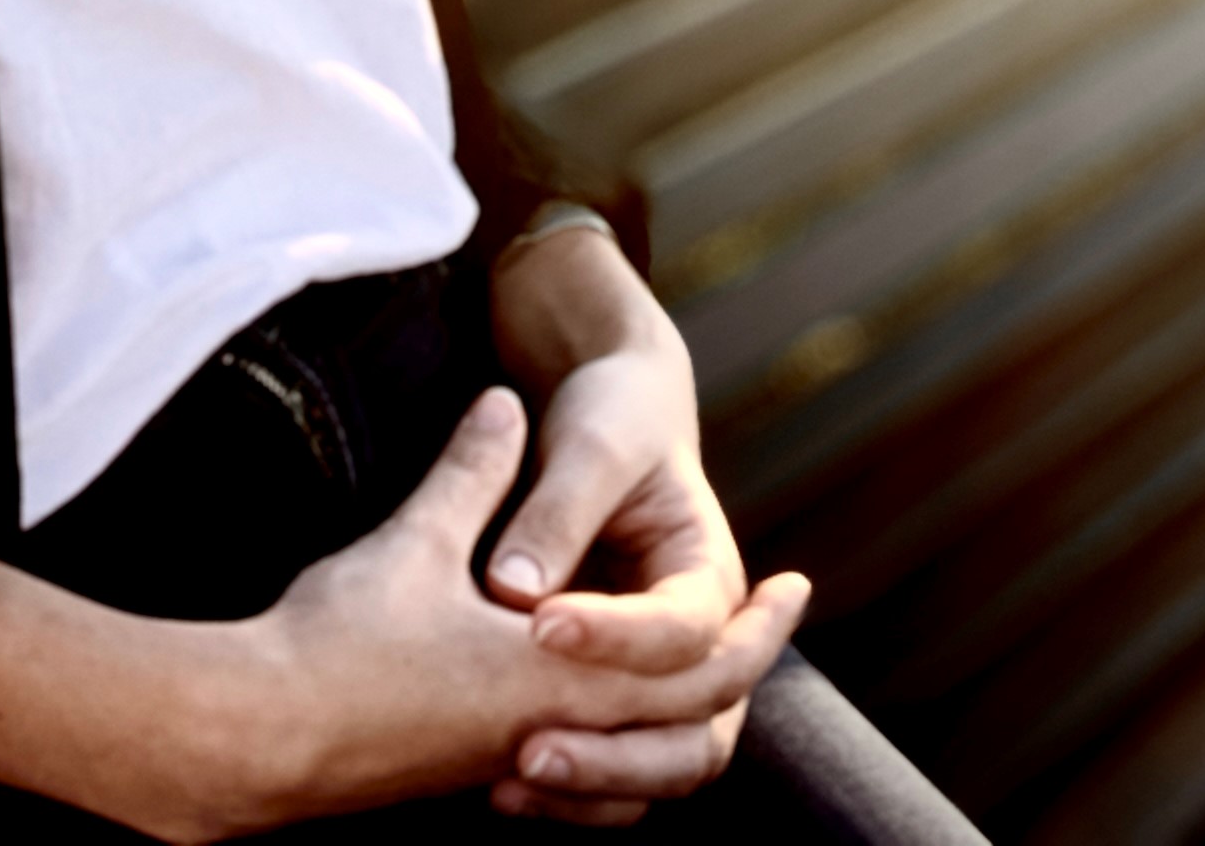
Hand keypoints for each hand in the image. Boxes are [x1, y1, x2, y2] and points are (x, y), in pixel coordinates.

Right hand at [250, 386, 798, 830]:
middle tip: (770, 622)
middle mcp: (550, 732)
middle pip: (687, 729)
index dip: (755, 627)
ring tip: (696, 673)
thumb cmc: (340, 642)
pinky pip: (575, 776)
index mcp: (555, 679)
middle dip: (739, 674)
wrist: (260, 734)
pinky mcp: (470, 771)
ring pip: (634, 766)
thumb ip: (474, 470)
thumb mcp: (416, 539)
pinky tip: (583, 710)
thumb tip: (504, 403)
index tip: (793, 588)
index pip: (694, 663)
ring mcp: (511, 762)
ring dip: (676, 722)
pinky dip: (608, 751)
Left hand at [478, 229, 811, 822]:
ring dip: (594, 782)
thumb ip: (555, 513)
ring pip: (663, 768)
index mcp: (707, 570)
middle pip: (699, 731)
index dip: (614, 635)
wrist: (612, 411)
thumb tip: (509, 593)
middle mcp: (702, 639)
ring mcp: (666, 677)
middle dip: (616, 753)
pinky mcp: (619, 696)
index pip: (682, 628)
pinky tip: (497, 789)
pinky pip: (616, 769)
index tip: (534, 623)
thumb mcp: (590, 444)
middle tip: (528, 750)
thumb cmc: (610, 417)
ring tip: (508, 782)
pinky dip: (573, 792)